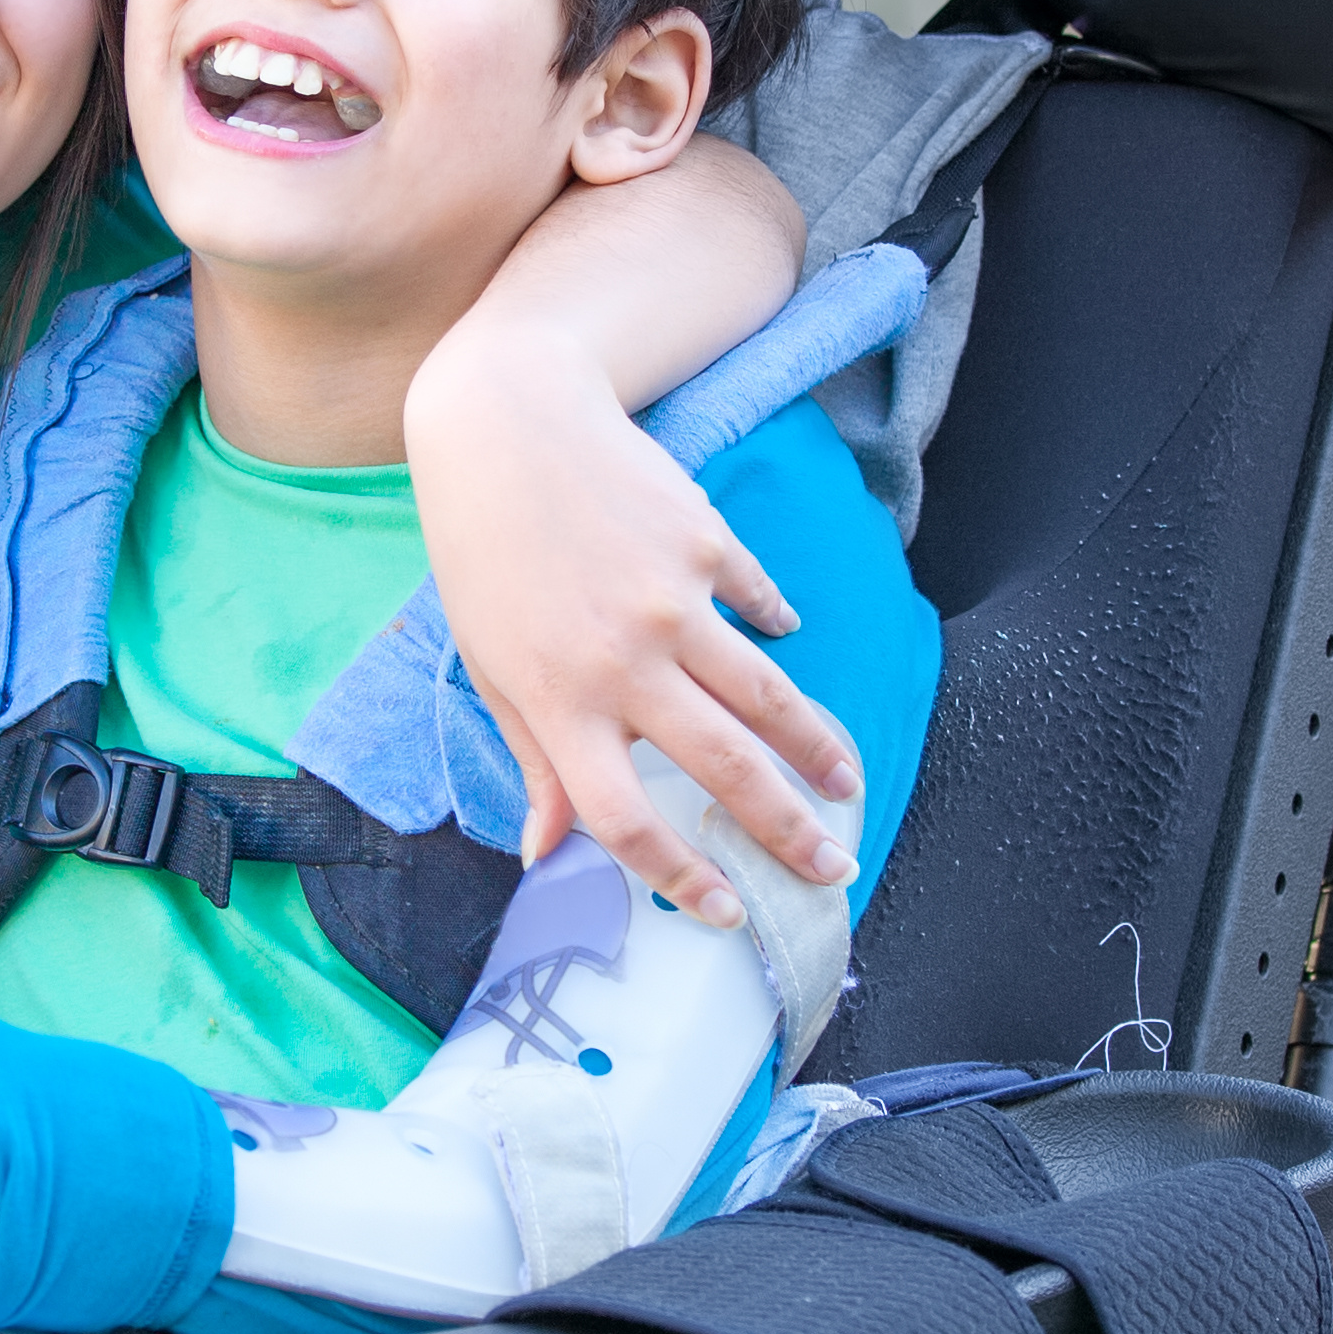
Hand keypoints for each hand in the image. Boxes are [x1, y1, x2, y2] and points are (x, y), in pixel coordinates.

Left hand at [408, 318, 857, 926]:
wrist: (507, 425)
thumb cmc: (484, 555)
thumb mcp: (492, 667)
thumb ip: (533, 762)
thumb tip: (545, 852)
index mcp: (560, 704)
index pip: (626, 820)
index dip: (681, 877)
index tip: (726, 908)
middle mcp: (623, 661)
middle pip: (725, 768)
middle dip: (788, 831)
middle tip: (833, 868)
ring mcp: (672, 601)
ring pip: (768, 696)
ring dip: (817, 751)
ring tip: (848, 786)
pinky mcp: (705, 543)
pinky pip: (757, 601)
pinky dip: (775, 626)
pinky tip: (786, 641)